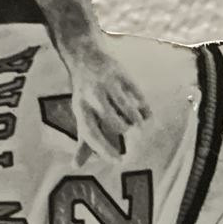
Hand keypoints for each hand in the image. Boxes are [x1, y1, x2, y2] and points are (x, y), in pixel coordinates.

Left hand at [62, 36, 151, 163]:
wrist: (86, 57)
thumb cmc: (85, 95)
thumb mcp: (82, 115)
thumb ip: (83, 142)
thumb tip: (76, 166)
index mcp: (81, 109)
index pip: (92, 135)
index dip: (105, 150)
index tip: (119, 161)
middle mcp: (93, 97)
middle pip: (116, 124)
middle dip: (125, 130)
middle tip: (129, 132)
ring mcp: (108, 84)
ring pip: (129, 111)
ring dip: (137, 120)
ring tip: (138, 123)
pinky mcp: (122, 74)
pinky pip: (139, 97)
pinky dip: (145, 109)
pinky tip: (146, 114)